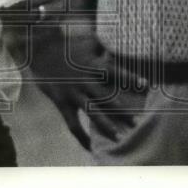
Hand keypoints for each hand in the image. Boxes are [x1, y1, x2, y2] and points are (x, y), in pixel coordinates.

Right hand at [20, 25, 142, 149]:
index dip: (130, 78)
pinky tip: (90, 147)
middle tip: (137, 123)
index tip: (146, 85)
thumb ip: (105, 45)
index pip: (115, 72)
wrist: (40, 49)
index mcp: (93, 65)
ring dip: (107, 126)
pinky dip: (81, 136)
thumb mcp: (88, 42)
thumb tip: (122, 40)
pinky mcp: (62, 102)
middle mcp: (85, 81)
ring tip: (119, 137)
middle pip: (107, 98)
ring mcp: (73, 93)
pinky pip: (72, 123)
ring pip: (92, 113)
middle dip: (123, 111)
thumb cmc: (67, 45)